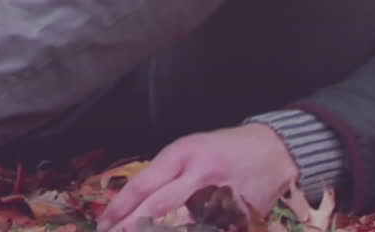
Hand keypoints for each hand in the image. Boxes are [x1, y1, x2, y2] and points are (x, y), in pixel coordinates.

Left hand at [97, 124, 298, 229]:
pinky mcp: (237, 219)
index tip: (103, 224)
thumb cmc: (221, 150)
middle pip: (158, 207)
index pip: (145, 184)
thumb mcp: (190, 150)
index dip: (121, 207)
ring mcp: (220, 199)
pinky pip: (206, 230)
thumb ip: (165, 175)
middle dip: (130, 227)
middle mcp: (201, 174)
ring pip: (181, 226)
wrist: (271, 151)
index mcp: (185, 152)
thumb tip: (132, 206)